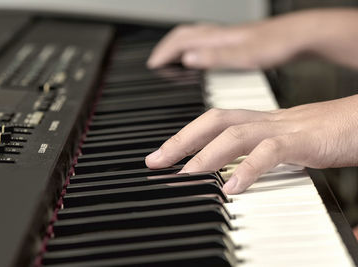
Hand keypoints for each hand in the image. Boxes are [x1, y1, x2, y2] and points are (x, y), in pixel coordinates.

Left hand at [145, 95, 357, 193]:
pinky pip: (270, 152)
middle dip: (182, 140)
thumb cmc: (326, 135)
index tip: (162, 154)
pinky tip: (232, 187)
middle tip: (157, 161)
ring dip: (206, 154)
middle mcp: (265, 121)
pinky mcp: (303, 140)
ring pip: (235, 133)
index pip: (214, 122)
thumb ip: (257, 156)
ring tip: (186, 175)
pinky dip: (248, 168)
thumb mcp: (284, 145)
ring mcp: (283, 128)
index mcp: (259, 121)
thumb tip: (233, 176)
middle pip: (214, 120)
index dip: (185, 135)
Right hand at [147, 9, 357, 69]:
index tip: (152, 65)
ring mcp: (227, 38)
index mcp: (217, 38)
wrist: (300, 36)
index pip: (180, 41)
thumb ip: (215, 57)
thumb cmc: (276, 45)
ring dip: (179, 47)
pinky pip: (206, 43)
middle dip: (166, 48)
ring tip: (172, 61)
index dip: (163, 53)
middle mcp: (219, 35)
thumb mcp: (244, 56)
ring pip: (194, 38)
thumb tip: (188, 60)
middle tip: (157, 61)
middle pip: (184, 36)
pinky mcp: (235, 42)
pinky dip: (195, 50)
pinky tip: (201, 60)